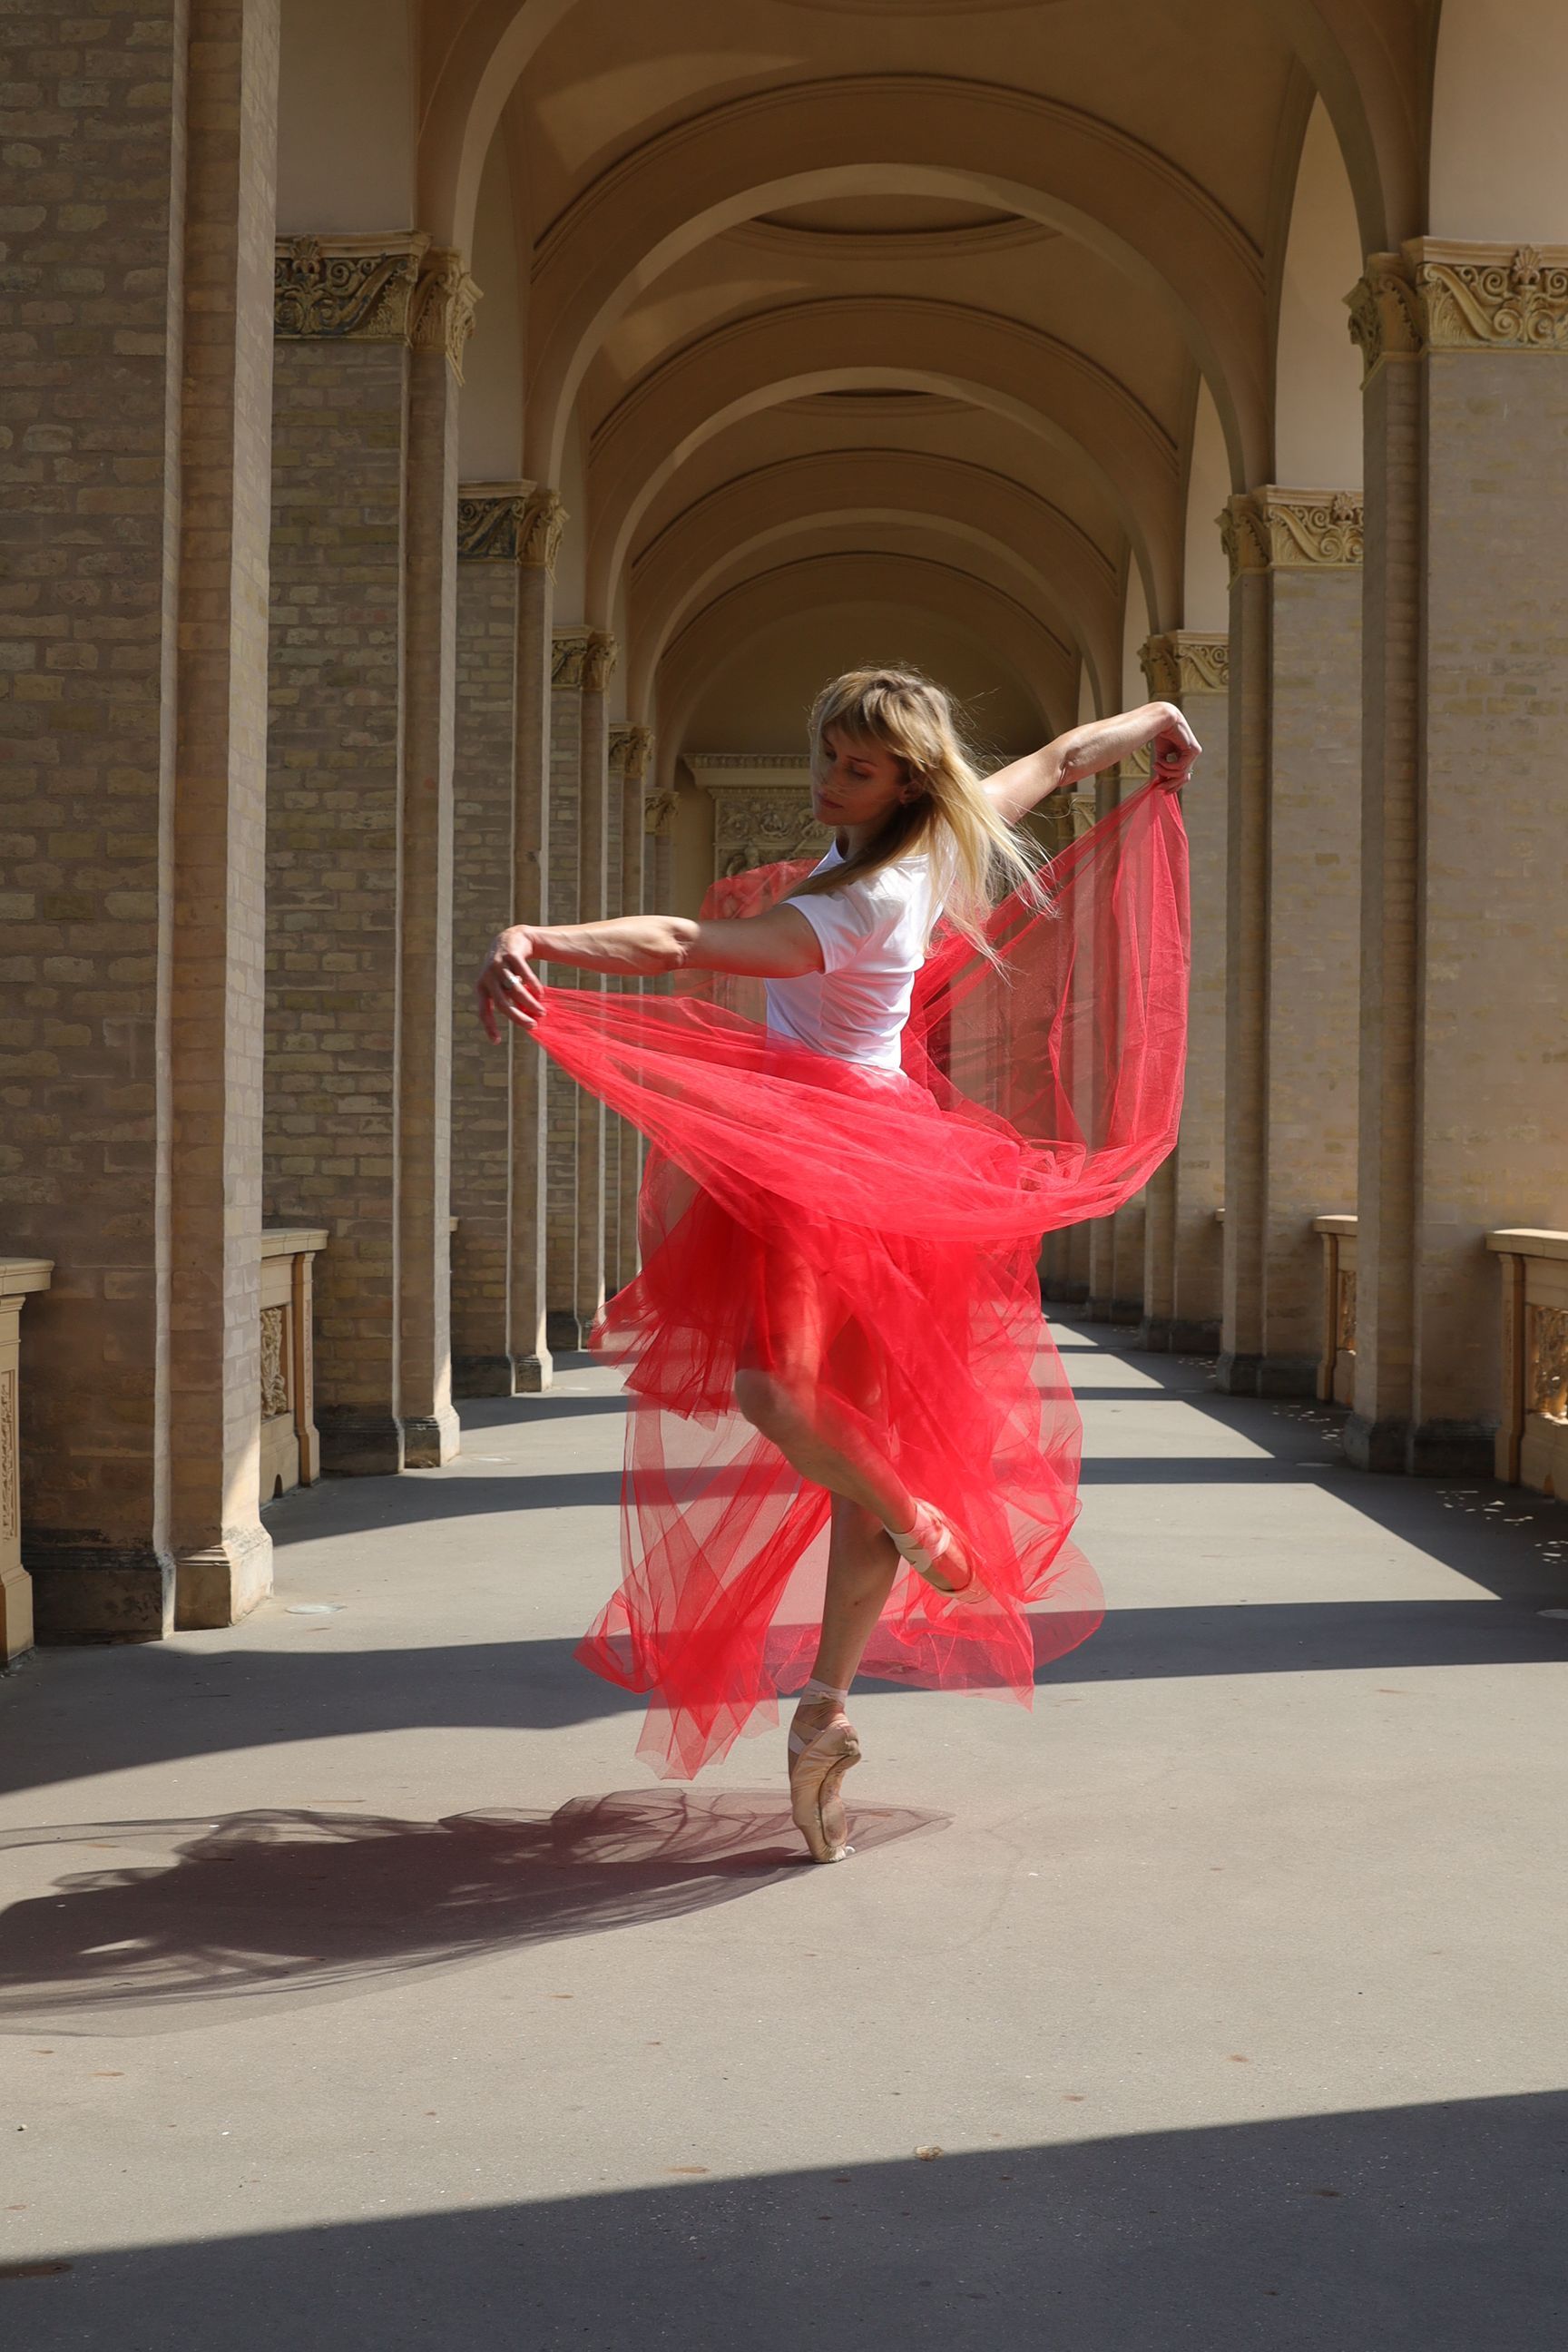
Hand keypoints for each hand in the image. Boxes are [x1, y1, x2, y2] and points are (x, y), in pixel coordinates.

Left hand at [474, 927, 544, 1042]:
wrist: (513, 939)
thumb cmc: (510, 970)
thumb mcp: (505, 986)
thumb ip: (512, 1002)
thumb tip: (528, 1023)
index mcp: (481, 987)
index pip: (483, 1011)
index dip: (489, 1026)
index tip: (497, 1041)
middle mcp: (487, 976)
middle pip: (501, 1002)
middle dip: (517, 1017)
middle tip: (533, 1026)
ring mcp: (498, 964)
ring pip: (514, 989)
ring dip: (529, 1002)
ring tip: (542, 1011)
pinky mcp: (511, 955)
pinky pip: (523, 974)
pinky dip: (533, 985)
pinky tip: (541, 994)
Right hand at [1150, 702, 1200, 787]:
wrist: (1163, 719)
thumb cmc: (1161, 734)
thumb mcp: (1162, 755)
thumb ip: (1163, 768)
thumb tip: (1161, 782)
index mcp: (1185, 755)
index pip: (1182, 775)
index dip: (1173, 784)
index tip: (1161, 789)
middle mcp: (1192, 755)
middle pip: (1184, 778)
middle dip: (1171, 784)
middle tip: (1159, 788)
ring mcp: (1194, 753)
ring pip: (1181, 774)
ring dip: (1165, 772)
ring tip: (1156, 765)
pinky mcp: (1194, 751)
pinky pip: (1180, 767)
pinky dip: (1168, 766)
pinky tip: (1160, 761)